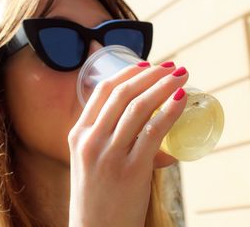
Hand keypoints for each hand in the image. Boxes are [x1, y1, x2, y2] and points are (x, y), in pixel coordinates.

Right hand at [68, 62, 187, 226]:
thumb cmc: (96, 193)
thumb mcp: (89, 159)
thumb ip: (105, 135)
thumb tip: (140, 116)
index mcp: (78, 134)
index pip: (102, 91)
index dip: (126, 73)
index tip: (146, 65)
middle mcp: (90, 140)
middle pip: (122, 94)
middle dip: (150, 74)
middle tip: (171, 66)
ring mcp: (110, 154)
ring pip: (139, 107)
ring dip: (163, 86)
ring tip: (181, 76)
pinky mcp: (131, 169)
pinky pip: (154, 131)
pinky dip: (170, 111)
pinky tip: (182, 99)